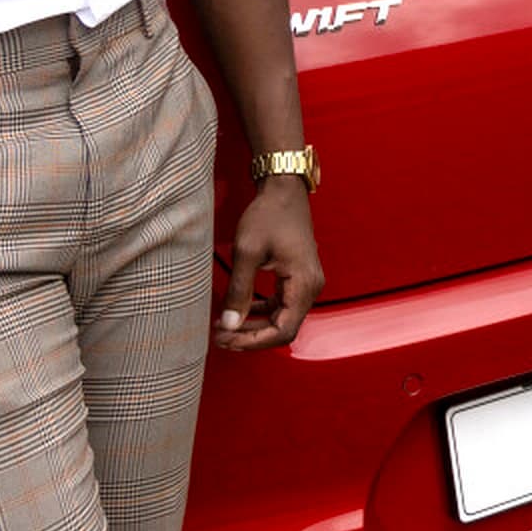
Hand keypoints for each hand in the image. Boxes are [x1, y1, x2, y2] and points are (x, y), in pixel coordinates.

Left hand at [218, 178, 323, 351]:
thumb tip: (229, 325)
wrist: (284, 189)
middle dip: (251, 336)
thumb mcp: (247, 252)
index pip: (283, 330)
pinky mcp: (298, 277)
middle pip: (284, 329)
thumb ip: (239, 291)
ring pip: (282, 319)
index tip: (226, 339)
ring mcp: (307, 282)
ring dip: (254, 326)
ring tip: (226, 327)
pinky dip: (261, 312)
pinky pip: (282, 305)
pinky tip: (240, 310)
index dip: (253, 341)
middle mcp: (311, 287)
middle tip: (220, 336)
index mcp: (303, 283)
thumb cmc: (269, 214)